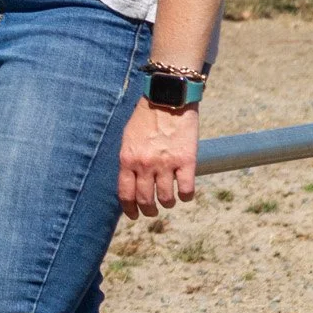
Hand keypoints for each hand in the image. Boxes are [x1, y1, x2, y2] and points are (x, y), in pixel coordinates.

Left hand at [118, 99, 197, 218]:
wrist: (168, 97)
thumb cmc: (146, 117)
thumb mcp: (129, 138)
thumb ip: (129, 160)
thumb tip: (130, 183)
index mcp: (128, 158)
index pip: (125, 194)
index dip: (130, 209)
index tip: (134, 215)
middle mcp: (145, 164)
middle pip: (145, 200)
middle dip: (149, 210)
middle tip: (153, 210)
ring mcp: (166, 164)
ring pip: (166, 199)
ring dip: (168, 203)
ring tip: (170, 200)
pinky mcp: (187, 161)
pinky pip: (186, 190)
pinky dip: (186, 196)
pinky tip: (185, 192)